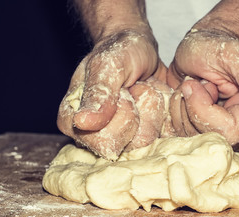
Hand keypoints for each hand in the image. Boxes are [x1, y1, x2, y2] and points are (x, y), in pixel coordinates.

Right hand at [57, 30, 169, 158]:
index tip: (119, 91)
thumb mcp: (108, 63)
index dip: (116, 115)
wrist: (143, 48)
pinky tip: (154, 99)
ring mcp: (121, 139)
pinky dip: (163, 114)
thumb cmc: (120, 52)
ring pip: (144, 140)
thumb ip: (98, 92)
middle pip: (123, 145)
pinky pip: (162, 136)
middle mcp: (95, 135)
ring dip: (150, 110)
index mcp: (75, 121)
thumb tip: (83, 123)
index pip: (99, 141)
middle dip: (134, 112)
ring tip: (141, 91)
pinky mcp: (145, 137)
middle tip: (130, 90)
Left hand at [168, 29, 238, 150]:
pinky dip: (178, 113)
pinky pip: (181, 137)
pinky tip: (188, 98)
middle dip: (193, 106)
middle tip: (201, 84)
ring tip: (196, 88)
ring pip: (190, 138)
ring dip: (184, 107)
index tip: (202, 82)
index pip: (226, 132)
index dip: (203, 107)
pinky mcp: (206, 141)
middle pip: (207, 138)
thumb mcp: (234, 56)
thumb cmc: (218, 49)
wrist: (201, 52)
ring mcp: (226, 142)